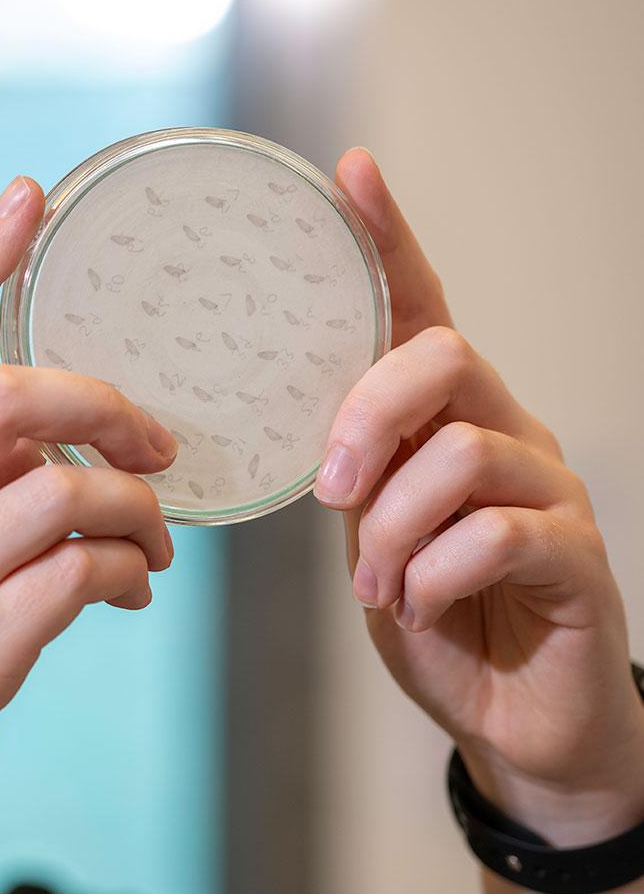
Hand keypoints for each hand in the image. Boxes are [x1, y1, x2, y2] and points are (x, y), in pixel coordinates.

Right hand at [0, 176, 176, 885]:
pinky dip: (125, 576)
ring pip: (66, 495)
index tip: (30, 196)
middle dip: (102, 401)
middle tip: (155, 440)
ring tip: (154, 543)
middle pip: (10, 397)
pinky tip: (129, 592)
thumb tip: (47, 469)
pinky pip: (79, 582)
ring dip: (137, 512)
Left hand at [316, 148, 642, 843]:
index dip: (389, 241)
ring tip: (377, 585)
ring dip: (394, 530)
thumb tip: (315, 446)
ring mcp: (549, 489)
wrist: (509, 720)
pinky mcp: (578, 554)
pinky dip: (435, 575)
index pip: (419, 311)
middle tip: (332, 494)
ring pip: (460, 455)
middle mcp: (506, 432)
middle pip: (442, 359)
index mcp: (445, 419)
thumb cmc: (433, 617)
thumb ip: (353, 479)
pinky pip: (499, 533)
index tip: (352, 173)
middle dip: (368, 419)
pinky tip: (421, 606)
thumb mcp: (370, 539)